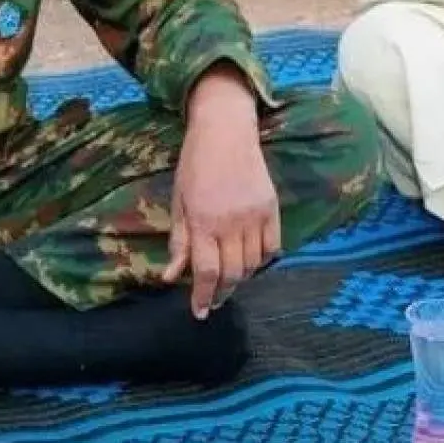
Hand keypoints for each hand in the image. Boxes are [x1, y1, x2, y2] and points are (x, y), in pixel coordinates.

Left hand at [163, 66, 280, 318]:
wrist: (226, 130)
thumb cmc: (195, 164)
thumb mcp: (178, 202)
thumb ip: (178, 242)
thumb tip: (170, 278)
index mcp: (202, 222)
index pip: (206, 272)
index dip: (203, 297)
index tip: (200, 312)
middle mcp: (230, 223)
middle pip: (232, 274)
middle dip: (222, 293)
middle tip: (214, 300)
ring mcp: (255, 216)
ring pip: (253, 264)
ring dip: (241, 277)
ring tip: (230, 278)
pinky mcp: (272, 208)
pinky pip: (272, 247)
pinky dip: (263, 260)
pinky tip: (251, 260)